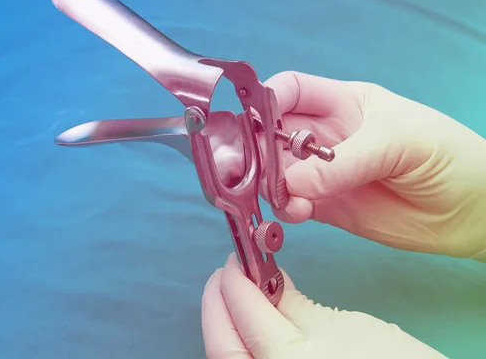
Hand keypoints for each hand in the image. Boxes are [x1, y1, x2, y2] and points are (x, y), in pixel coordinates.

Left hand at [201, 253, 445, 358]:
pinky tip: (246, 320)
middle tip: (224, 275)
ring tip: (232, 293)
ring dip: (223, 324)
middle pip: (222, 346)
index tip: (236, 257)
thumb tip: (264, 278)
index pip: (247, 315)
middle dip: (214, 306)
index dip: (234, 281)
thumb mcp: (342, 324)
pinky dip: (239, 342)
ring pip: (228, 358)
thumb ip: (292, 302)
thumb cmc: (392, 358)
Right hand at [257, 72, 485, 260]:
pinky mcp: (325, 206)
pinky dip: (286, 208)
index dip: (266, 99)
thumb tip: (290, 184)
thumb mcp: (397, 142)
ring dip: (270, 182)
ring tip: (287, 196)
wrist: (473, 211)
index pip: (290, 91)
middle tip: (255, 168)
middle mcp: (324, 136)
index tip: (254, 121)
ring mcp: (322, 172)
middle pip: (272, 133)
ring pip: (275, 172)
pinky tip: (300, 212)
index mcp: (342, 103)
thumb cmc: (445, 155)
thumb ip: (342, 162)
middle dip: (258, 147)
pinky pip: (291, 203)